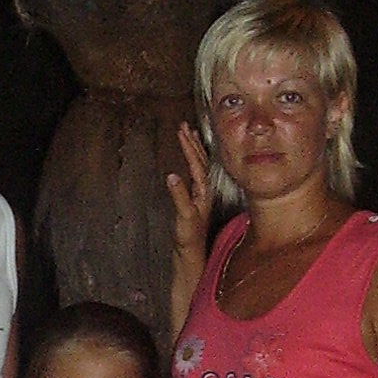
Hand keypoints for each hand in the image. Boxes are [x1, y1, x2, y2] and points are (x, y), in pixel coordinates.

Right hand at [166, 121, 212, 258]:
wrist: (192, 253)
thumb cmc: (189, 237)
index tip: (182, 131)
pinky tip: (190, 158)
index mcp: (203, 190)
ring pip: (200, 164)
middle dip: (191, 142)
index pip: (196, 163)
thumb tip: (172, 176)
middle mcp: (205, 189)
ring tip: (189, 134)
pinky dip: (194, 160)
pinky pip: (197, 171)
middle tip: (184, 125)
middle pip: (200, 160)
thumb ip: (179, 196)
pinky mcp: (197, 197)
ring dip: (194, 148)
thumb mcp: (183, 216)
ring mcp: (201, 193)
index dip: (189, 146)